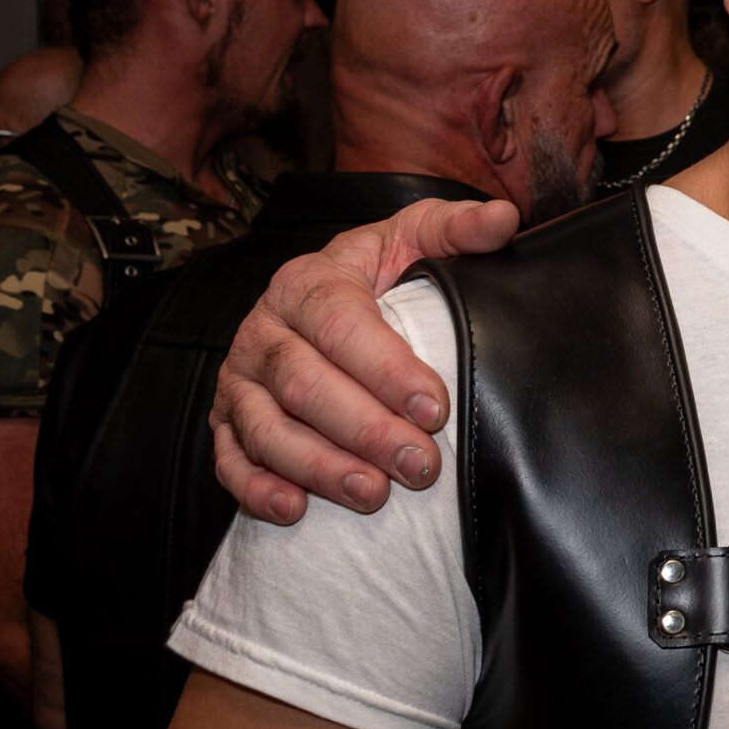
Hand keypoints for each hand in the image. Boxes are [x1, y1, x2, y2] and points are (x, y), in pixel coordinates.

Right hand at [210, 198, 518, 523]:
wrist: (319, 298)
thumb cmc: (378, 274)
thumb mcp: (413, 238)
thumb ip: (455, 229)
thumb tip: (503, 219)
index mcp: (308, 282)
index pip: (342, 325)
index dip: (388, 369)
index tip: (436, 407)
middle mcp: (264, 331)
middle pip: (305, 385)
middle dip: (366, 431)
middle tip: (421, 466)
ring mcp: (239, 380)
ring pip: (266, 429)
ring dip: (319, 467)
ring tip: (374, 494)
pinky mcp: (226, 420)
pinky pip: (231, 460)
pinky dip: (257, 489)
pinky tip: (295, 510)